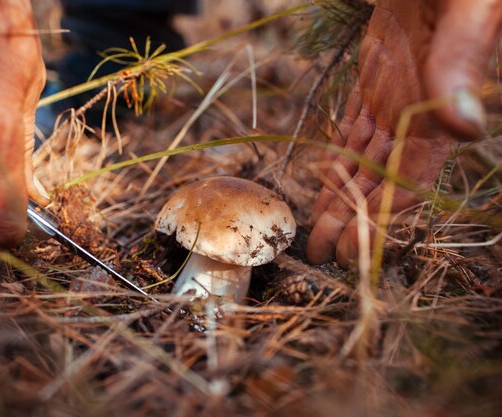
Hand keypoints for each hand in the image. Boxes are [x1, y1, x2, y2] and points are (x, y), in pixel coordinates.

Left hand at [307, 0, 501, 265]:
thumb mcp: (467, 9)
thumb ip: (461, 62)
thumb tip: (465, 128)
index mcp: (437, 108)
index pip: (410, 178)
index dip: (382, 217)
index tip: (356, 250)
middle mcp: (416, 113)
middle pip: (380, 180)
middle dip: (353, 219)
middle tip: (323, 255)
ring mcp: (394, 99)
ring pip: (363, 161)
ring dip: (341, 197)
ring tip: (319, 232)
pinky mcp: (376, 81)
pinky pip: (353, 130)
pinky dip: (338, 158)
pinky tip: (325, 181)